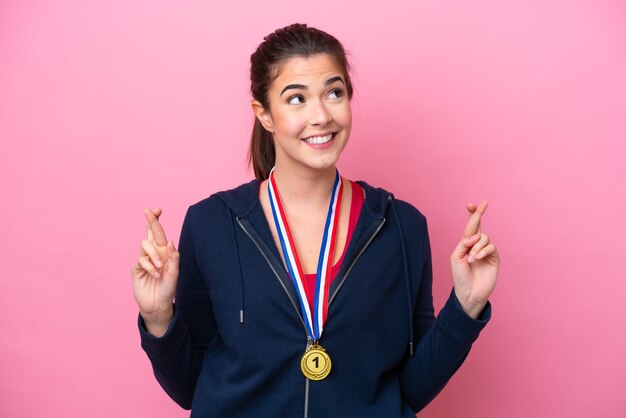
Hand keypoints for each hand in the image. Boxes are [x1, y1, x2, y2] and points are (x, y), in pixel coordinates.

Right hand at [131, 208, 178, 333]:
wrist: (158, 304)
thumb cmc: (168, 288)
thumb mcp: (175, 273)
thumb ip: (173, 258)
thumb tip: (169, 241)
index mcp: (164, 252)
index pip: (159, 234)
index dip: (156, 221)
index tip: (157, 209)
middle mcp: (154, 253)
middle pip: (150, 233)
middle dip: (150, 221)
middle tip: (148, 211)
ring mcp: (144, 260)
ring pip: (145, 245)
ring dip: (154, 255)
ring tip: (160, 268)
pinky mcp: (137, 269)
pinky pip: (141, 261)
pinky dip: (150, 267)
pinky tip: (155, 275)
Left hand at [450, 201, 499, 318]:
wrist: (469, 292)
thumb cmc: (460, 276)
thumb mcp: (456, 257)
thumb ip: (464, 244)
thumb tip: (475, 235)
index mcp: (466, 244)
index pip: (470, 226)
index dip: (471, 215)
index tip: (471, 204)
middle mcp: (477, 245)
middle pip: (479, 226)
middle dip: (479, 214)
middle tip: (483, 203)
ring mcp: (486, 251)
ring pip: (484, 238)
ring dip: (476, 247)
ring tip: (471, 259)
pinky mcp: (494, 258)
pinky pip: (491, 247)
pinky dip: (483, 251)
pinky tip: (477, 259)